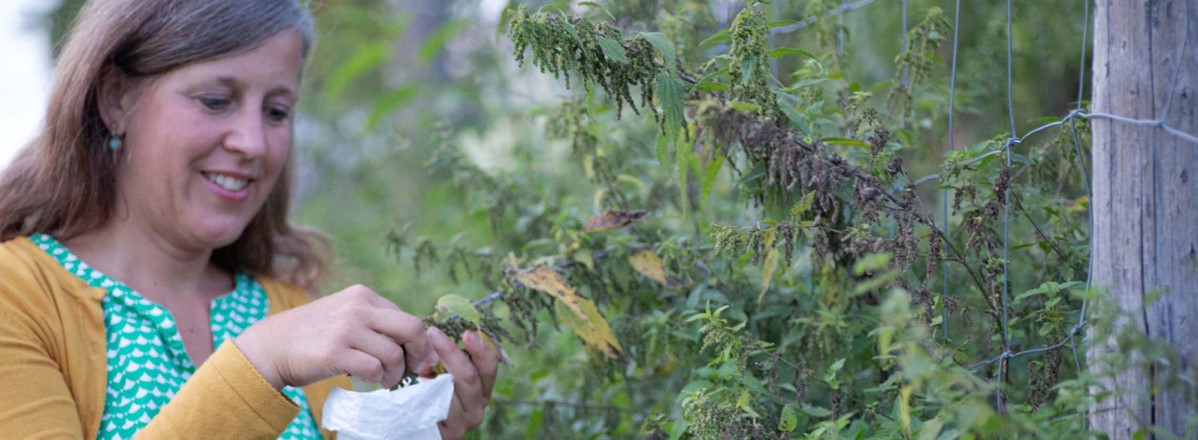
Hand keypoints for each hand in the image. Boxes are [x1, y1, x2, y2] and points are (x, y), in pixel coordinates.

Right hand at [234, 285, 434, 388]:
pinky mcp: (334, 353)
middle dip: (420, 353)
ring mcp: (345, 329)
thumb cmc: (313, 334)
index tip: (419, 357)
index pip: (407, 317)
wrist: (271, 346)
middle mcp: (357, 307)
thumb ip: (373, 320)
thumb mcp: (344, 314)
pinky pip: (374, 368)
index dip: (419, 341)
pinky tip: (371, 380)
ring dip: (395, 373)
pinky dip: (378, 378)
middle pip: (411, 329)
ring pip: (394, 354)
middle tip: (415, 368)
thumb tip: (414, 340)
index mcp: (362, 295)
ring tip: (385, 380)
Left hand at [421, 328, 498, 439]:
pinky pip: (435, 408)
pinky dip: (425, 393)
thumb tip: (435, 337)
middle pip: (469, 376)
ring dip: (433, 373)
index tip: (467, 333)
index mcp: (482, 389)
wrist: (418, 428)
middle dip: (451, 352)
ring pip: (450, 392)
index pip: (489, 367)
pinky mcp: (446, 433)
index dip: (481, 349)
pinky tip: (416, 382)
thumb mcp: (443, 375)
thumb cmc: (432, 395)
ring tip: (418, 359)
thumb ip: (446, 359)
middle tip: (433, 333)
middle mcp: (477, 406)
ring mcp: (463, 422)